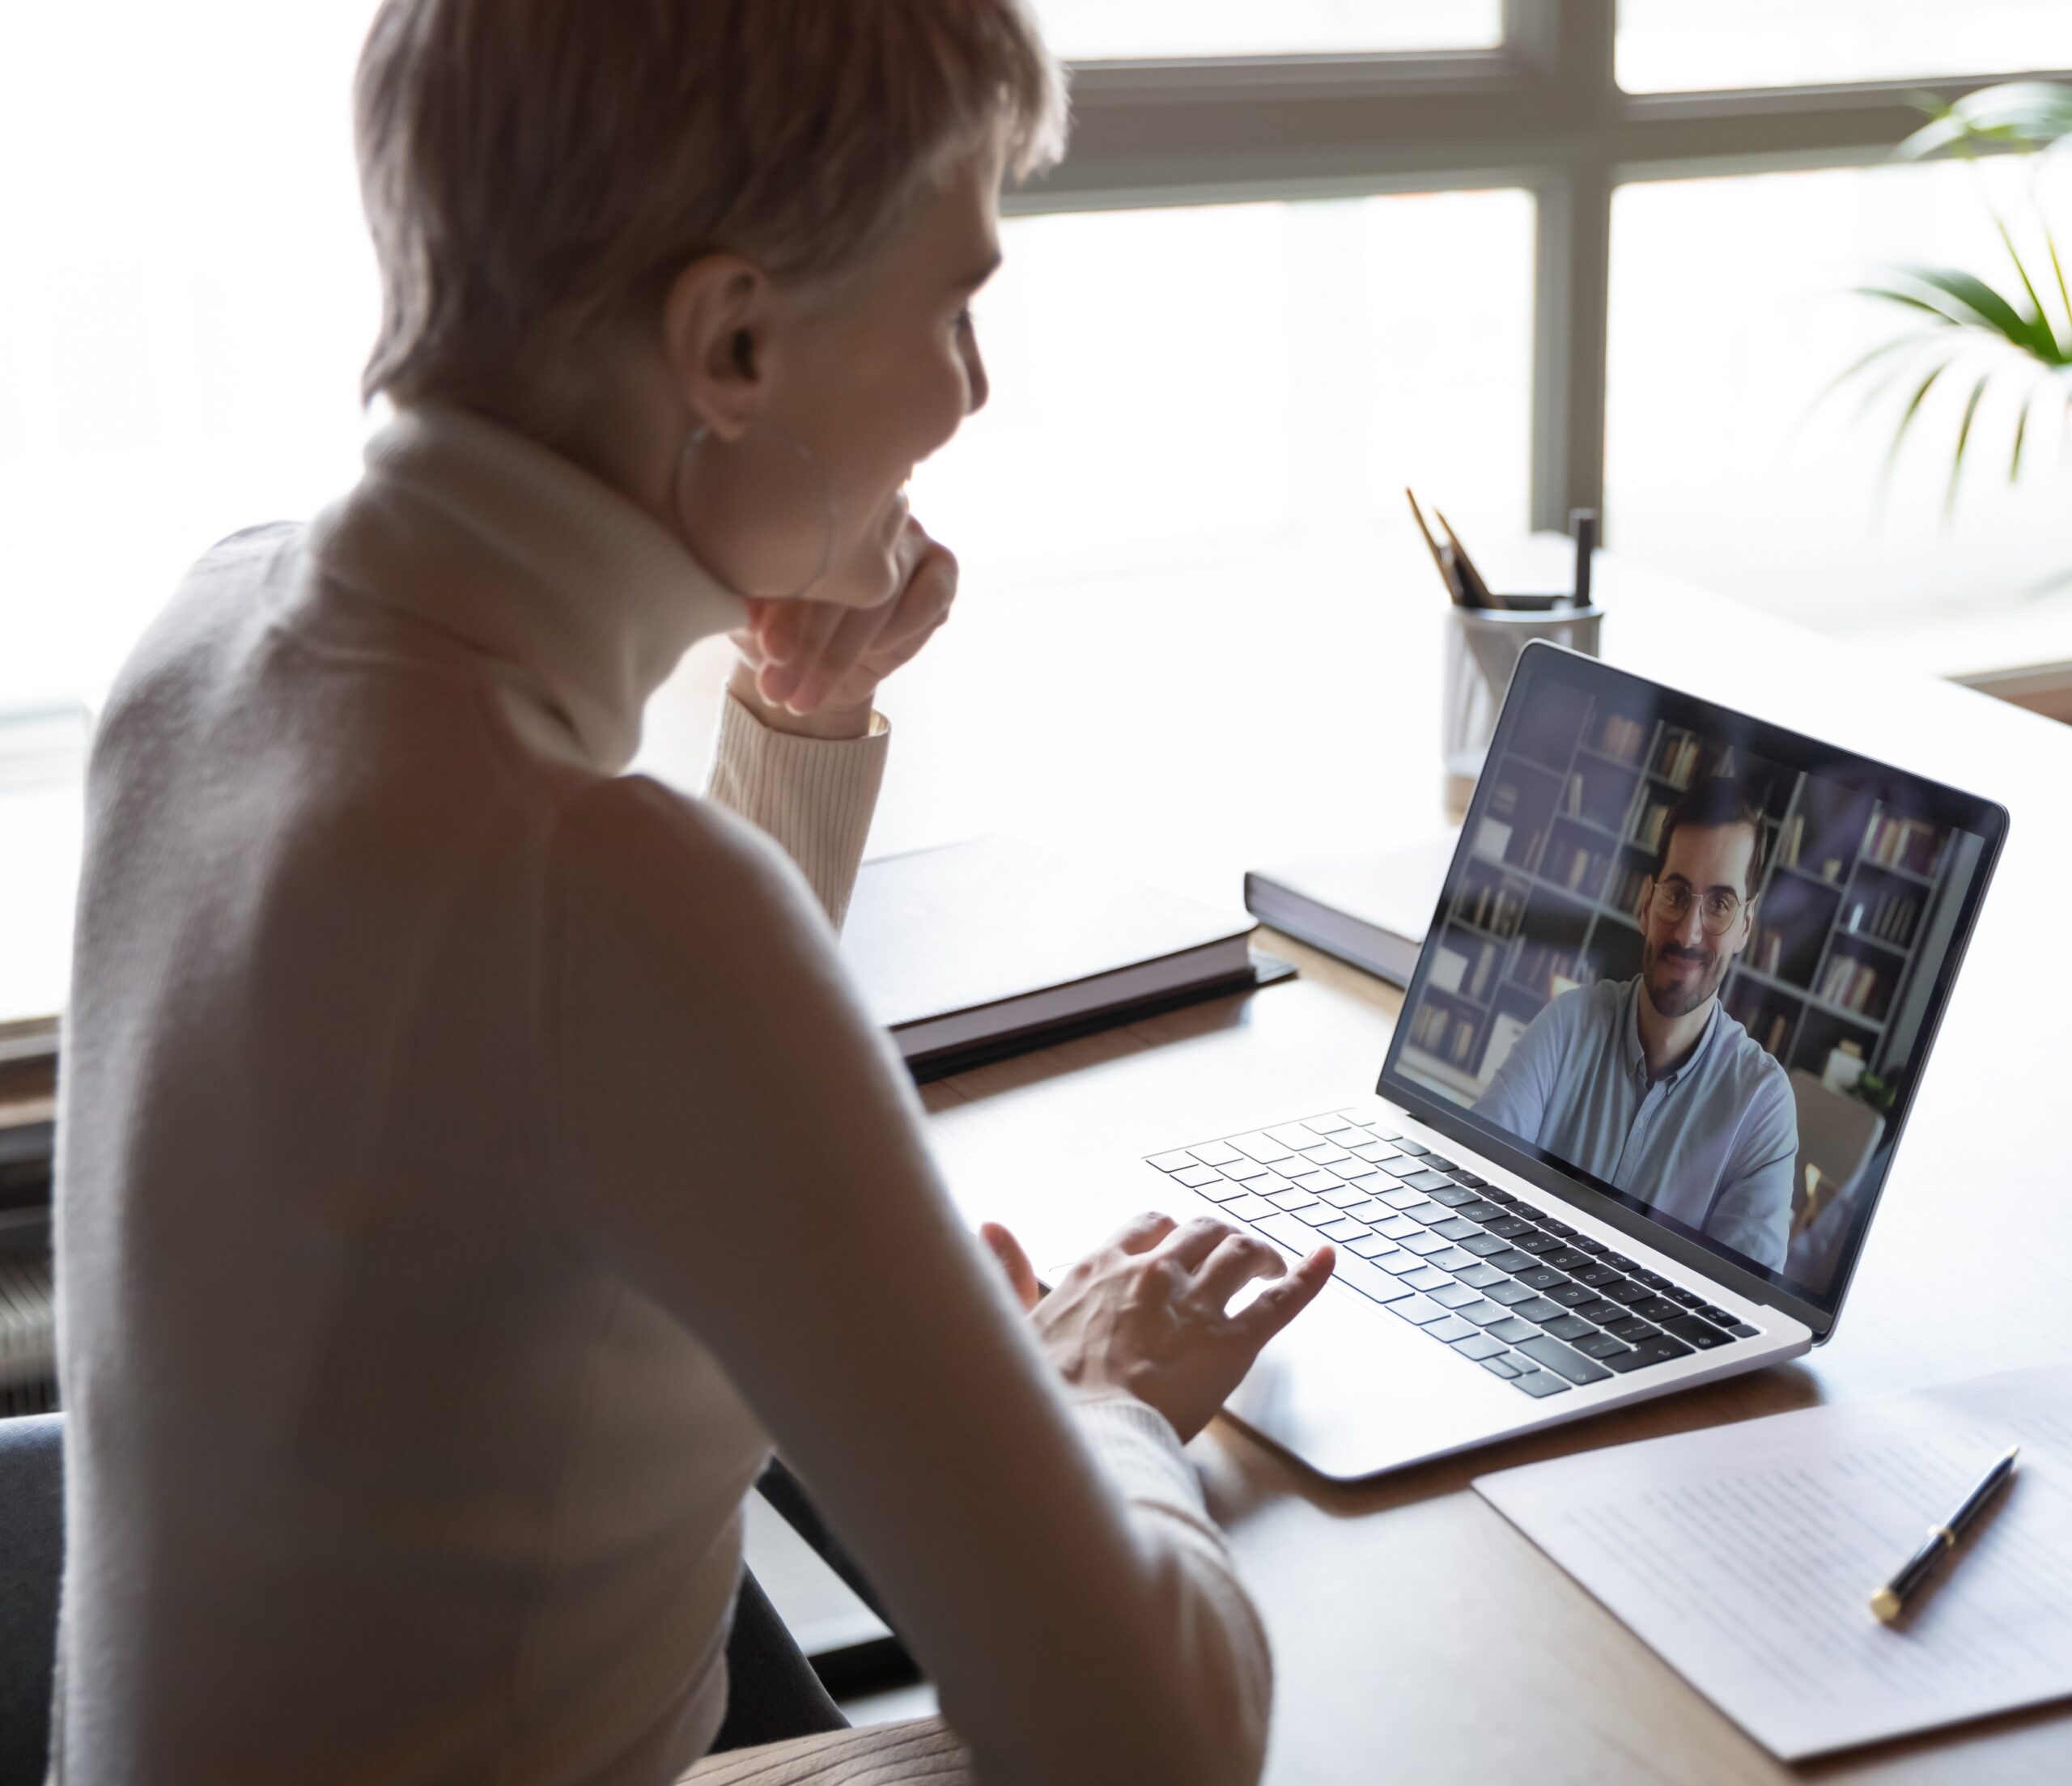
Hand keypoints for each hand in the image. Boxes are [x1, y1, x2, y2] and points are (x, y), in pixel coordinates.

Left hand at [729, 517, 957, 737]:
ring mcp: (909, 536)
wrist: (812, 668)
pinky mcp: (941, 569)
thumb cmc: (777, 629)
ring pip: (880, 596)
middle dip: (810, 640)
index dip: (784, 608)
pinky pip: (924, 601)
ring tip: (804, 696)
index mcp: (814, 507)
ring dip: (841, 655)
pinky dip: (895, 634)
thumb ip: (749, 606)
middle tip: (779, 685)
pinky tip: (869, 658)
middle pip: (843, 576)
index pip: (800, 556)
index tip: (768, 652)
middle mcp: (867, 512)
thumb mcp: (752, 620)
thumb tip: (746, 609)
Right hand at [982, 1213, 1334, 1443]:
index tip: (1174, 1246)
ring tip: (1270, 1264)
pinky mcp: (1234, 1343)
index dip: (1167, 1233)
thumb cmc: (1042, 1396)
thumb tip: (990, 1229)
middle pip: (1201, 1231)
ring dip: (1259, 1252)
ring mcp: (1197, 1303)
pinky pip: (1282, 1300)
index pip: (1147, 1225)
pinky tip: (1327, 1261)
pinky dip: (1310, 1276)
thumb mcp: (1010, 1323)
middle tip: (1230, 1257)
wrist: (1078, 1440)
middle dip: (1218, 1238)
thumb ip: (1006, 1272)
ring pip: (1241, 1254)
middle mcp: (1154, 1272)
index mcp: (1103, 1266)